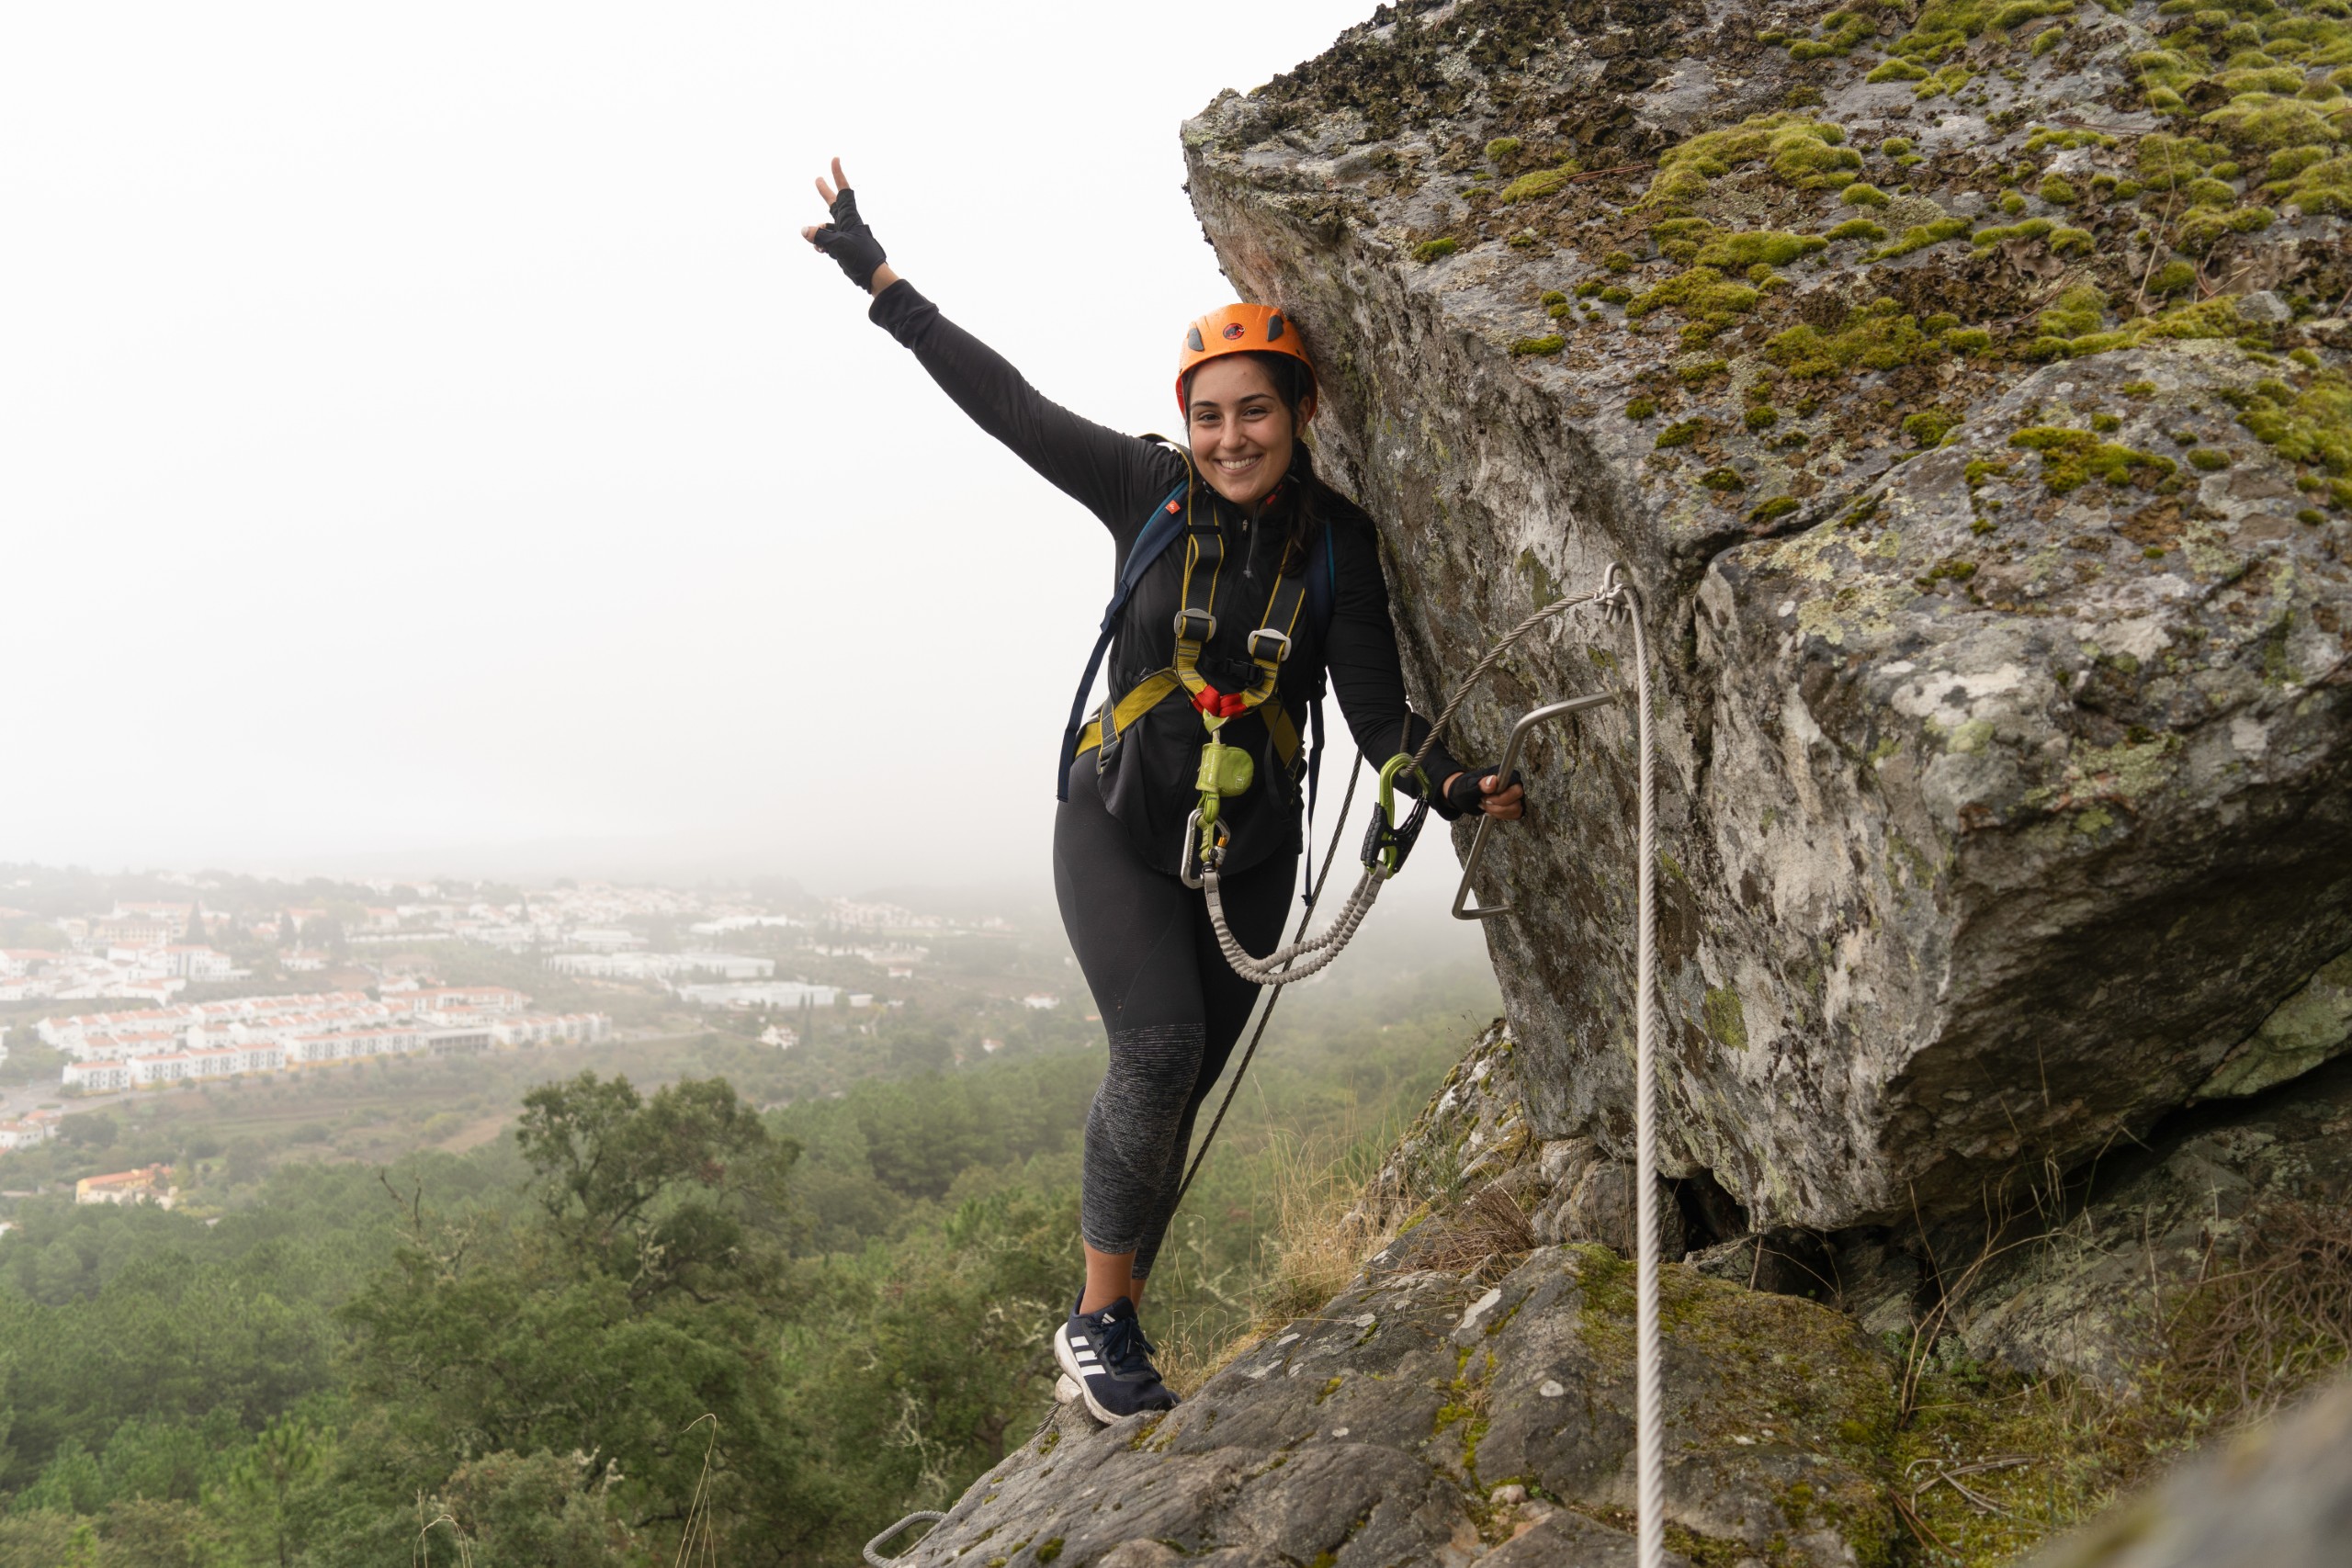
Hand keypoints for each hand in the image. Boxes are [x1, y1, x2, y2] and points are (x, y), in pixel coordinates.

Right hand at [801, 157, 896, 293]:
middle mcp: (847, 223)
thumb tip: (804, 230)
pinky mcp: (842, 247)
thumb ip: (819, 236)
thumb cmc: (861, 257)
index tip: (835, 159)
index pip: (843, 191)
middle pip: (833, 204)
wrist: (873, 276)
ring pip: (825, 228)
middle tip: (817, 179)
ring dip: (818, 234)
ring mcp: (844, 235)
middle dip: (824, 192)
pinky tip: (820, 251)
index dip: (838, 174)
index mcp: (850, 217)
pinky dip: (820, 244)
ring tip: (820, 247)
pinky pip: (826, 241)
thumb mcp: (837, 245)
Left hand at [1443, 768, 1524, 820]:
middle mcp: (1513, 785)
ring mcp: (1514, 796)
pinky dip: (1501, 815)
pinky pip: (1514, 815)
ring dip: (1498, 812)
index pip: (1516, 790)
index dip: (1502, 798)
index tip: (1487, 798)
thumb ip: (1482, 783)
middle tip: (1484, 803)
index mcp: (1507, 775)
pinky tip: (1491, 810)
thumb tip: (1493, 780)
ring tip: (1485, 806)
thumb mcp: (1470, 785)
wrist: (1465, 794)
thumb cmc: (1467, 787)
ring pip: (1515, 810)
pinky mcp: (1513, 805)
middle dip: (1499, 807)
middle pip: (1516, 802)